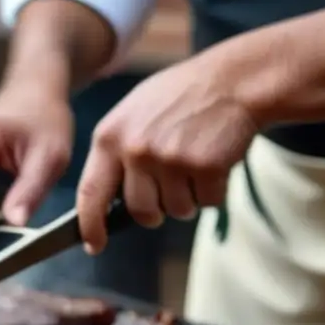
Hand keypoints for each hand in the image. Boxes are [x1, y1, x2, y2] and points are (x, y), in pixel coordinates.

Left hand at [76, 54, 260, 251]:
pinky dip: (216, 190)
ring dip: (190, 198)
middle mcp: (135, 149)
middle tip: (172, 186)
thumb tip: (104, 203)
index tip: (95, 245)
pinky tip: (215, 160)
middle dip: (157, 210)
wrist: (233, 80)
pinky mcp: (204, 166)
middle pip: (140, 211)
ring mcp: (169, 158)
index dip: (91, 225)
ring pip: (176, 210)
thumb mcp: (133, 115)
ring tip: (195, 162)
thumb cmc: (180, 99)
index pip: (90, 193)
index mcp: (110, 137)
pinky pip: (208, 202)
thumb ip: (116, 154)